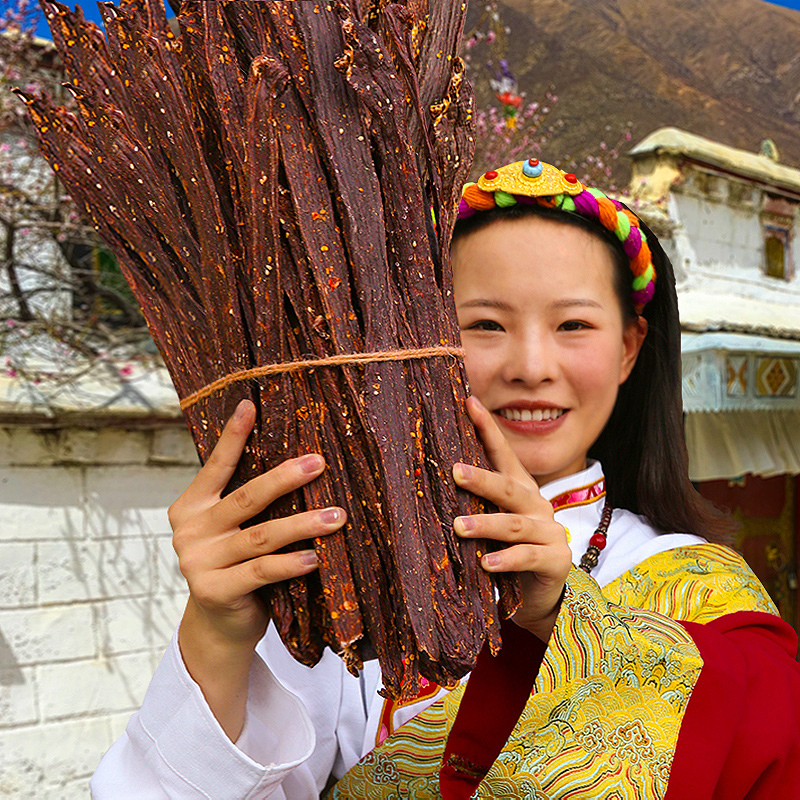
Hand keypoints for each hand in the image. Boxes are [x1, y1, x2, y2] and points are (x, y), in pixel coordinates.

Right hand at [170, 398, 346, 647]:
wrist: (219, 626)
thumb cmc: (237, 566)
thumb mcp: (235, 530)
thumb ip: (249, 504)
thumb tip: (300, 462)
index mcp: (191, 506)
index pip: (216, 466)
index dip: (233, 436)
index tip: (249, 404)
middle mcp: (190, 530)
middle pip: (245, 497)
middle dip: (285, 478)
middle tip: (319, 462)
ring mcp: (198, 562)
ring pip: (260, 536)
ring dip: (302, 524)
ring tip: (336, 516)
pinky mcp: (214, 590)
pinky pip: (261, 571)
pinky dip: (290, 563)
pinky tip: (314, 556)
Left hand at [452, 396, 571, 641]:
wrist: (541, 594)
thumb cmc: (507, 551)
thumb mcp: (492, 521)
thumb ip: (473, 502)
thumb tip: (433, 475)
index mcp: (521, 489)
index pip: (504, 454)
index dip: (488, 428)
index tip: (470, 403)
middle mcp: (538, 505)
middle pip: (509, 487)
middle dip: (482, 478)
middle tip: (454, 472)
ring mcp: (549, 532)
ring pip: (514, 524)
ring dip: (486, 524)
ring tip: (458, 527)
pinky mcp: (555, 561)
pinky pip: (528, 557)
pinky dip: (506, 559)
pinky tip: (486, 563)